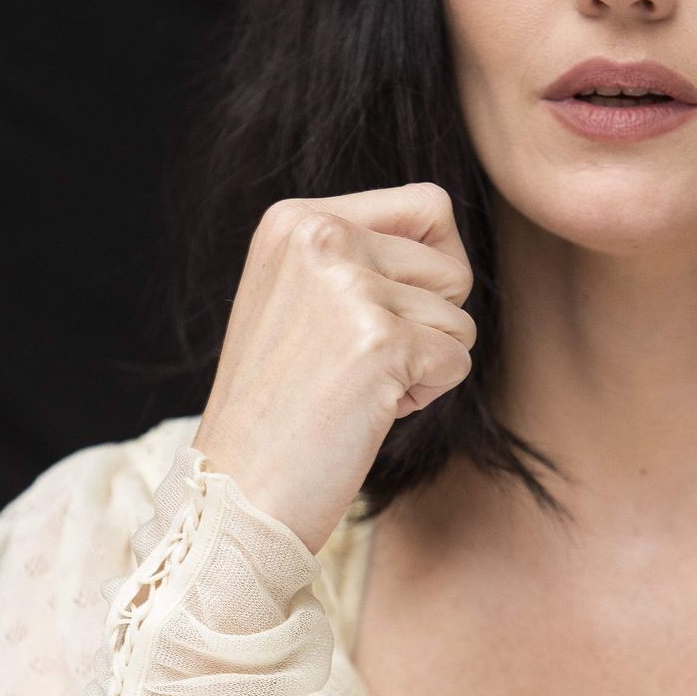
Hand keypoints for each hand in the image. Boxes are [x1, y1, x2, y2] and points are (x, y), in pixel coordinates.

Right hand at [192, 182, 475, 552]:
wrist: (237, 489)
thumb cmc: (279, 404)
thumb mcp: (298, 295)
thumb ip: (359, 255)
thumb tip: (449, 248)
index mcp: (295, 219)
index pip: (429, 206)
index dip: (433, 270)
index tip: (380, 315)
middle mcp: (319, 236)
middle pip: (451, 267)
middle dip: (426, 326)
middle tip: (358, 364)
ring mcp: (348, 287)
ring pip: (459, 319)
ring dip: (422, 366)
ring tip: (354, 389)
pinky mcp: (379, 341)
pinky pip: (456, 361)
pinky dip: (424, 396)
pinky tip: (364, 411)